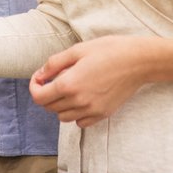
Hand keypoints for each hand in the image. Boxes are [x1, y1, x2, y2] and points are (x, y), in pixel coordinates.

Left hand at [28, 36, 147, 127]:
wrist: (138, 61)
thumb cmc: (108, 50)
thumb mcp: (77, 50)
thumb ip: (54, 63)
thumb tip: (40, 75)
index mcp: (69, 84)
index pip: (39, 97)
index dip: (34, 87)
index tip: (39, 78)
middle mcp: (78, 101)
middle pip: (50, 107)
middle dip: (46, 93)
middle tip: (53, 79)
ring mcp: (92, 110)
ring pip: (63, 116)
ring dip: (59, 105)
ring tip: (68, 88)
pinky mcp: (103, 114)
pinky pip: (80, 122)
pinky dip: (75, 114)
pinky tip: (81, 99)